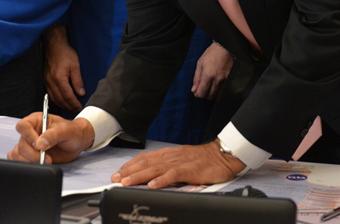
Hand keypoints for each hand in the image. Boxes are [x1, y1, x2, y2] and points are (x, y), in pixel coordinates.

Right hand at [8, 113, 94, 163]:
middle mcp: (31, 132)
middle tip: (47, 158)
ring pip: (18, 153)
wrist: (78, 142)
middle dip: (33, 154)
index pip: (23, 126)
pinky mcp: (30, 155)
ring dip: (30, 161)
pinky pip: (19, 160)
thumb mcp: (66, 130)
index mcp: (37, 120)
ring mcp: (30, 144)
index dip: (28, 136)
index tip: (39, 145)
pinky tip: (40, 163)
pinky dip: (26, 164)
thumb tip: (40, 144)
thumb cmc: (73, 131)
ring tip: (46, 161)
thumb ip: (54, 135)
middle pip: (21, 143)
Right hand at [44, 25, 85, 110]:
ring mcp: (46, 81)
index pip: (68, 96)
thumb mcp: (75, 66)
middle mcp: (51, 82)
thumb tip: (81, 93)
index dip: (74, 103)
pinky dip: (56, 100)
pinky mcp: (45, 80)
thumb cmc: (65, 53)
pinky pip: (50, 94)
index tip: (80, 107)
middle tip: (76, 110)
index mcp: (59, 79)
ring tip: (70, 107)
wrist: (54, 46)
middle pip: (60, 99)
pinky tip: (61, 101)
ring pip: (54, 98)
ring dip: (62, 105)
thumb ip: (78, 81)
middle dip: (68, 106)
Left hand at [112, 141, 245, 188]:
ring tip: (126, 182)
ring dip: (139, 176)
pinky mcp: (190, 169)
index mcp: (169, 154)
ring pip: (155, 168)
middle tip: (115, 179)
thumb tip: (153, 177)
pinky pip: (173, 174)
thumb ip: (169, 167)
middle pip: (146, 163)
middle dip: (129, 171)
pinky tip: (152, 186)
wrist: (223, 155)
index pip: (145, 158)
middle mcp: (172, 156)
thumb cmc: (204, 159)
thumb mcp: (183, 160)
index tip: (118, 173)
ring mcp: (180, 162)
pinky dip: (162, 180)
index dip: (130, 165)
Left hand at [192, 43, 232, 99]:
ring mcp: (223, 81)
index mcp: (208, 76)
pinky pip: (220, 90)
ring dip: (209, 94)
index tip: (195, 91)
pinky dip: (215, 91)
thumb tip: (194, 89)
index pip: (202, 93)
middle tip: (200, 89)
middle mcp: (216, 80)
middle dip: (203, 95)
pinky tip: (212, 85)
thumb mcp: (200, 64)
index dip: (197, 94)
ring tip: (206, 86)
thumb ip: (196, 78)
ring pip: (215, 95)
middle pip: (209, 97)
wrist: (225, 48)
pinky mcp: (227, 80)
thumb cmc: (211, 54)